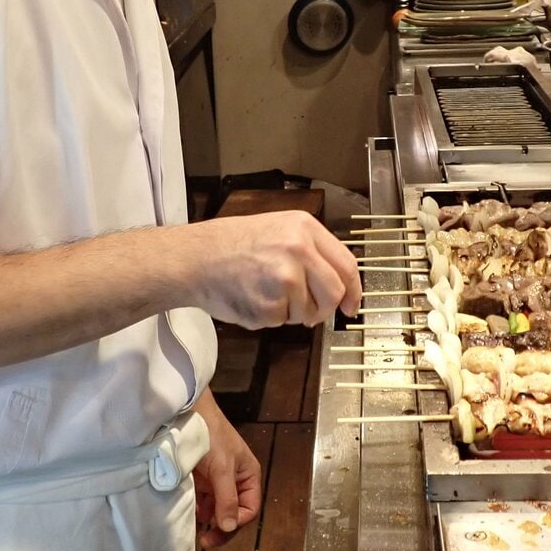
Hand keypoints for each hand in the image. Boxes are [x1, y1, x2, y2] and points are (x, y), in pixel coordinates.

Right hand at [175, 211, 360, 328]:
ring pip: (309, 312)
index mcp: (304, 228)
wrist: (196, 258)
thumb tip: (340, 283)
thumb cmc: (233, 245)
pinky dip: (269, 318)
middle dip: (324, 309)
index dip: (354, 290)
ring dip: (292, 313)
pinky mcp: (269, 305)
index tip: (352, 306)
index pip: (347, 264)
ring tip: (265, 293)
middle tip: (310, 312)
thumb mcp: (279, 230)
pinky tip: (252, 299)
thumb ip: (311, 251)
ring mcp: (284, 278)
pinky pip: (282, 322)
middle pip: (334, 293)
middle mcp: (298, 250)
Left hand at [192, 391, 260, 548]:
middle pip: (233, 513)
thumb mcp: (222, 468)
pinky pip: (202, 503)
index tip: (219, 526)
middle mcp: (235, 482)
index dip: (236, 521)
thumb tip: (228, 528)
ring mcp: (217, 482)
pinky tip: (189, 515)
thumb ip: (226, 498)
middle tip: (205, 541)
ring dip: (208, 521)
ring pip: (216, 510)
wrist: (188, 414)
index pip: (249, 509)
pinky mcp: (201, 481)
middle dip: (221, 527)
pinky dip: (197, 511)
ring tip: (195, 530)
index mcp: (248, 477)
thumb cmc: (211, 437)